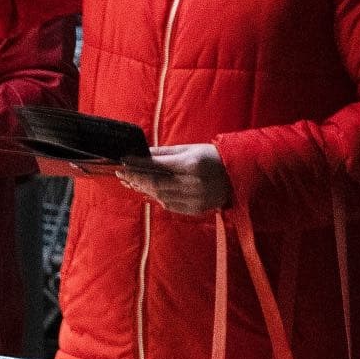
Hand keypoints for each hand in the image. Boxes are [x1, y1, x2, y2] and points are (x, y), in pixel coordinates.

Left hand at [112, 144, 232, 215]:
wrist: (239, 177)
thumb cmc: (212, 158)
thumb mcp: (190, 149)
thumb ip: (164, 153)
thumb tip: (141, 154)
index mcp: (191, 164)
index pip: (157, 166)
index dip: (137, 165)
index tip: (122, 162)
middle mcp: (193, 184)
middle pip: (156, 184)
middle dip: (136, 178)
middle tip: (121, 173)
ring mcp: (195, 199)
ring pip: (160, 196)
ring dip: (143, 189)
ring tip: (131, 182)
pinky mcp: (195, 210)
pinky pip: (170, 205)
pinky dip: (157, 198)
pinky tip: (148, 191)